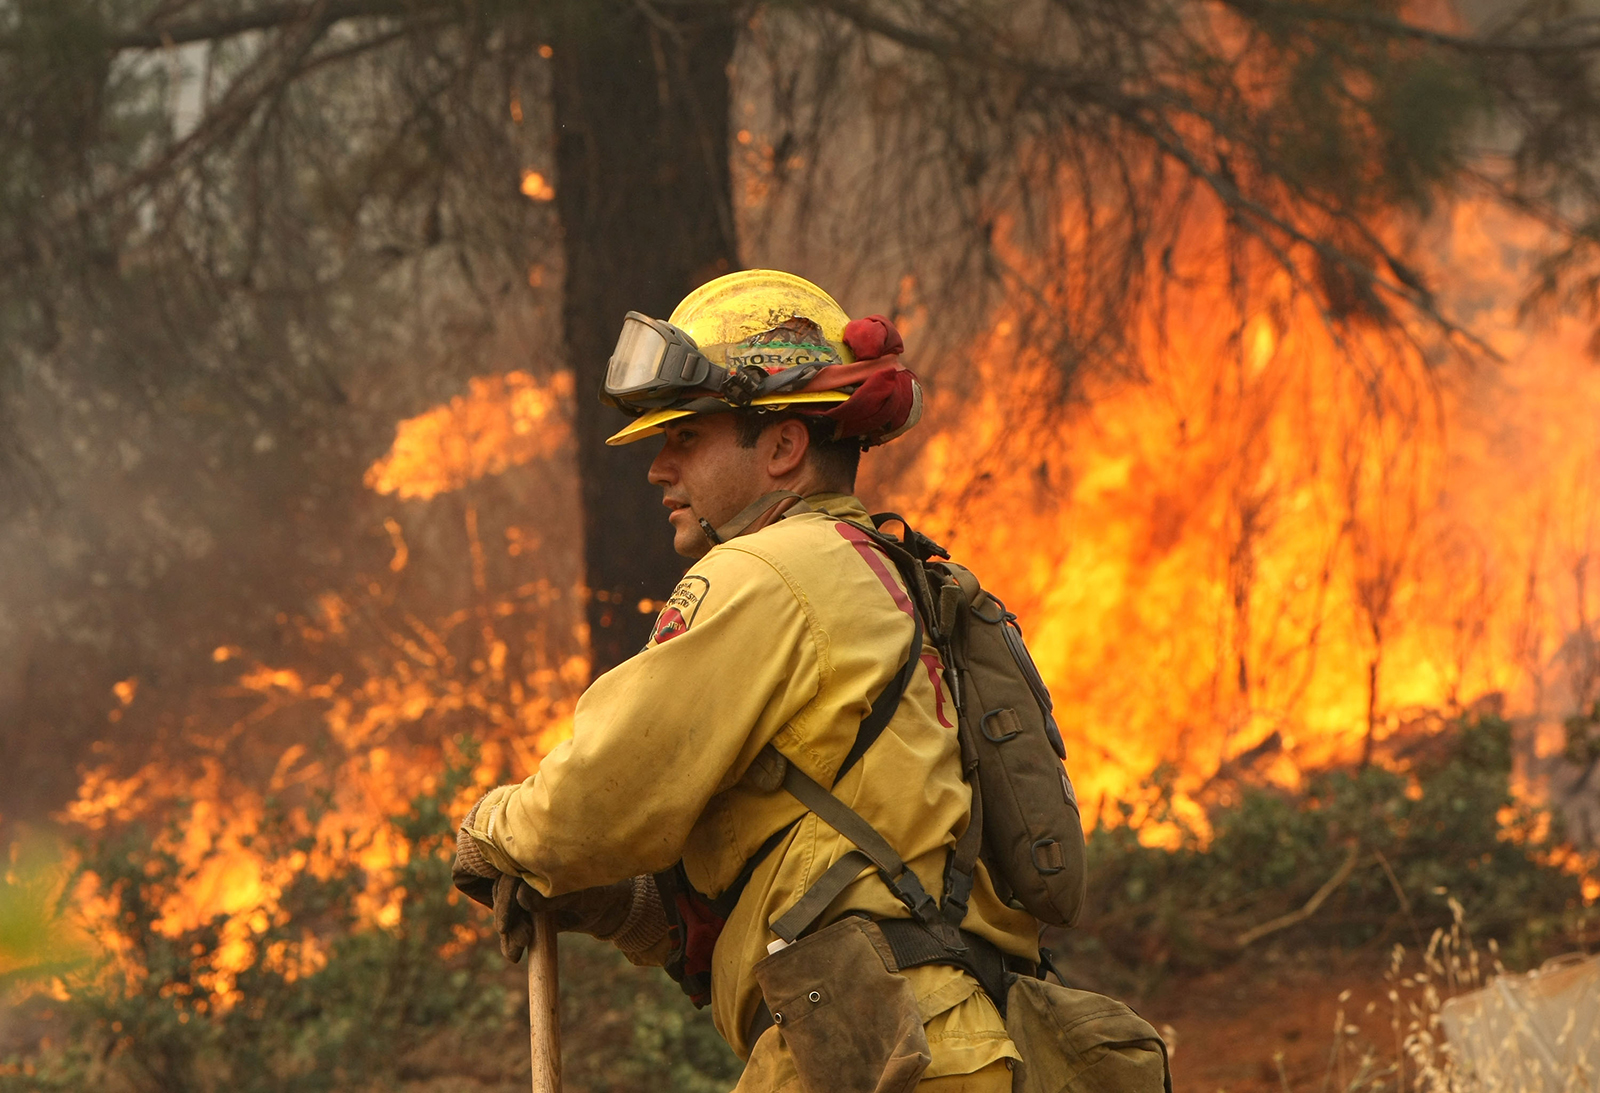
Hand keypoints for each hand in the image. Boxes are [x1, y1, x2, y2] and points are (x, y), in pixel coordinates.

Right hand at [451, 792, 637, 962]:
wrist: (607, 909)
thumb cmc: (598, 893)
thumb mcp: (580, 895)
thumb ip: (553, 896)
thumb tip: (522, 897)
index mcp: (541, 860)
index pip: (511, 875)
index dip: (505, 899)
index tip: (505, 925)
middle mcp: (529, 873)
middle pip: (503, 893)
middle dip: (507, 919)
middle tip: (521, 942)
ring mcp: (526, 891)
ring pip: (506, 910)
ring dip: (508, 933)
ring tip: (516, 954)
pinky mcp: (528, 910)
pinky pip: (513, 923)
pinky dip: (510, 940)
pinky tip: (513, 954)